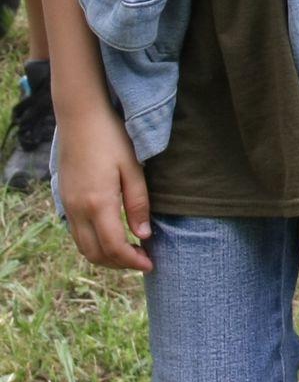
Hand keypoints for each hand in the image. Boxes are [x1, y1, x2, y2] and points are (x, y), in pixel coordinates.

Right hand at [54, 101, 152, 271]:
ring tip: (131, 252)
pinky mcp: (64, 201)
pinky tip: (112, 236)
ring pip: (84, 247)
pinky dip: (94, 244)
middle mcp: (78, 211)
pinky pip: (77, 234)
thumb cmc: (112, 138)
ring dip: (106, 257)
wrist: (80, 118)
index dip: (133, 260)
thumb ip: (138, 203)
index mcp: (98, 203)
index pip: (114, 247)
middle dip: (120, 264)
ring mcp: (67, 207)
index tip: (151, 263)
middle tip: (144, 260)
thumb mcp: (133, 167)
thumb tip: (144, 235)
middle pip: (96, 254)